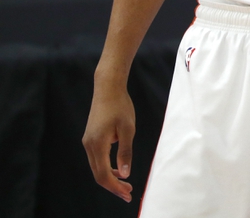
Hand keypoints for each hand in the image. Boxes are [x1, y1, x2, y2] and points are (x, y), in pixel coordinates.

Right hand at [82, 77, 135, 201]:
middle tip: (128, 193)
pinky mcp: (91, 138)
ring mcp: (88, 142)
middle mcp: (89, 145)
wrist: (107, 89)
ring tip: (125, 184)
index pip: (103, 174)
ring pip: (97, 168)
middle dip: (113, 186)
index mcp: (97, 144)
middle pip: (98, 174)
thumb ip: (125, 151)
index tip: (128, 193)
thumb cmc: (120, 106)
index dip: (115, 187)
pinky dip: (107, 167)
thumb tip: (125, 174)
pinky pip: (97, 159)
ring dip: (110, 178)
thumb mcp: (128, 128)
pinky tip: (119, 169)